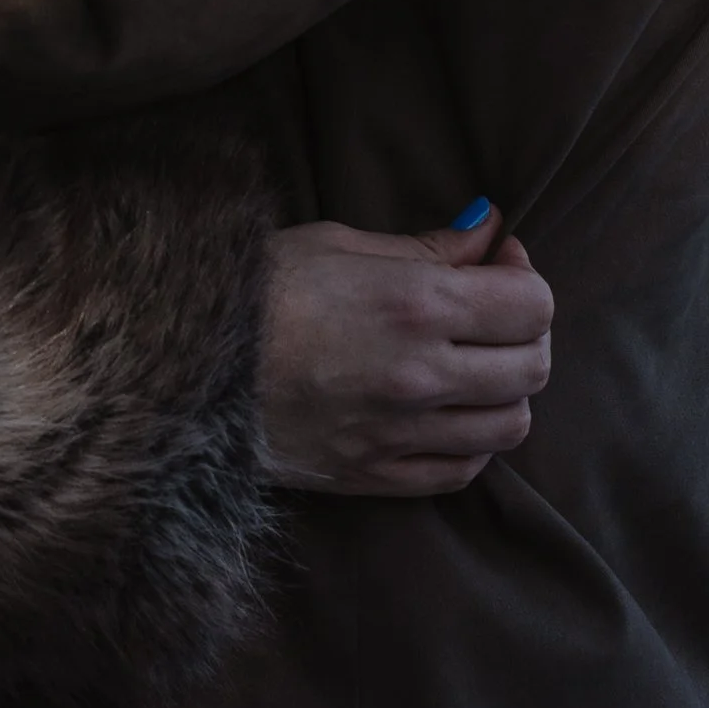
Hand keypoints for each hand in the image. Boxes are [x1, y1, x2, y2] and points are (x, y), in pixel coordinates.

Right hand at [259, 206, 552, 497]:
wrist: (176, 363)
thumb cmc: (252, 290)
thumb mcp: (337, 244)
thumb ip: (425, 247)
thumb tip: (488, 231)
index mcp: (415, 305)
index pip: (531, 305)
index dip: (525, 277)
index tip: (497, 264)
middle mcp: (421, 375)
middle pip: (532, 367)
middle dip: (525, 333)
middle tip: (490, 311)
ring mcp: (401, 433)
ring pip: (510, 426)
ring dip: (504, 391)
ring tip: (470, 364)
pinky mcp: (374, 475)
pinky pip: (462, 470)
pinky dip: (471, 441)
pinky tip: (445, 412)